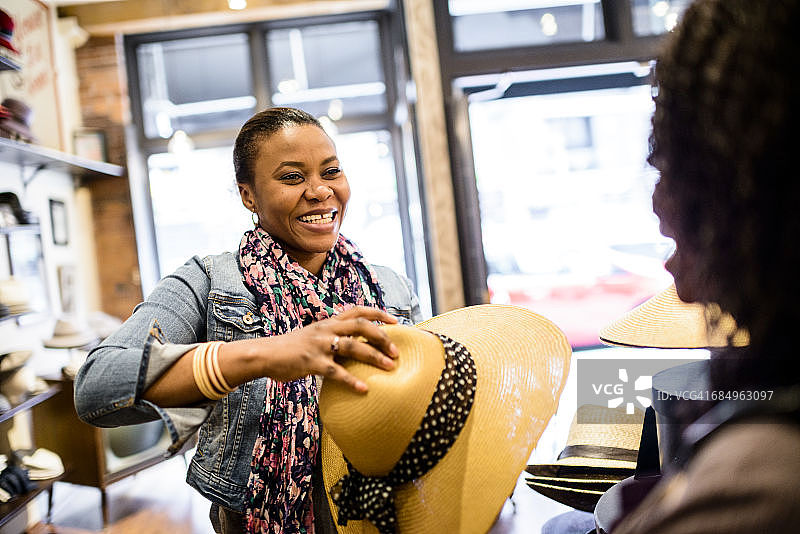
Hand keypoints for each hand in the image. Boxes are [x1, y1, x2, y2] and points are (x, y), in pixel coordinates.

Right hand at [259, 306, 399, 392]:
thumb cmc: (292, 348)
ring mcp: (319, 346)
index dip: (378, 313)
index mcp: (328, 322)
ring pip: (352, 347)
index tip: (395, 320)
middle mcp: (326, 330)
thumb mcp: (314, 336)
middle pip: (360, 326)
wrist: (265, 354)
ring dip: (374, 357)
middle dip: (381, 337)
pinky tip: (364, 389)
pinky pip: (335, 372)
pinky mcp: (311, 362)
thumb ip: (333, 337)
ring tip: (390, 367)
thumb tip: (354, 346)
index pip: (357, 310)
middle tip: (396, 351)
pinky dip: (351, 380)